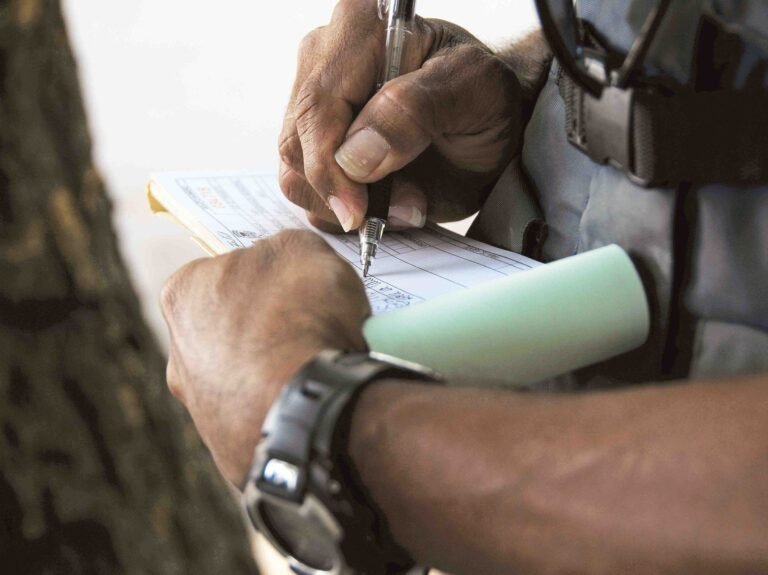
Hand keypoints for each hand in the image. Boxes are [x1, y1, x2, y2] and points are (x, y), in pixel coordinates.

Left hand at [161, 230, 369, 485]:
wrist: (308, 406)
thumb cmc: (300, 320)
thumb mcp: (303, 249)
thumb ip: (285, 248)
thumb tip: (286, 260)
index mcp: (184, 293)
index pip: (227, 274)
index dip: (269, 279)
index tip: (299, 289)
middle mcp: (179, 352)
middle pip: (231, 328)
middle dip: (268, 328)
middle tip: (311, 330)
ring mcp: (199, 406)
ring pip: (245, 376)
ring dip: (277, 370)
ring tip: (318, 368)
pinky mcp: (227, 447)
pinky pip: (263, 415)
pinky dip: (285, 407)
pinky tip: (312, 401)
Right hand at [280, 0, 521, 232]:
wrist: (488, 124)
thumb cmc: (484, 97)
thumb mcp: (474, 91)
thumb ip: (417, 111)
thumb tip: (353, 155)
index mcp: (360, 29)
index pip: (318, 108)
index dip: (329, 169)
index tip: (358, 210)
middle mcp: (323, 58)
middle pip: (296, 143)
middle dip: (344, 192)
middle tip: (404, 206)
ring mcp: (314, 102)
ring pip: (294, 172)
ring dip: (346, 204)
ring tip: (405, 200)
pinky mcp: (314, 141)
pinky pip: (306, 189)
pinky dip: (345, 209)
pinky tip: (389, 200)